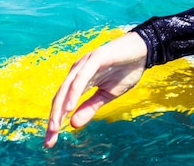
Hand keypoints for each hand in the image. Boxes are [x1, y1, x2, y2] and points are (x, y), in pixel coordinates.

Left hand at [43, 32, 147, 147]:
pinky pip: (81, 78)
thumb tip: (73, 125)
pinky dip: (74, 92)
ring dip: (60, 108)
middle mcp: (78, 71)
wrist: (143, 51)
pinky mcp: (95, 58)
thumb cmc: (125, 71)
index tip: (50, 141)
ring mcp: (85, 63)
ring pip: (67, 88)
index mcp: (79, 80)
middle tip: (49, 140)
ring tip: (54, 127)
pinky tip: (70, 107)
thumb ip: (90, 107)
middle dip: (54, 119)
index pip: (63, 102)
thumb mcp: (107, 95)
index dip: (56, 121)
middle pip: (60, 97)